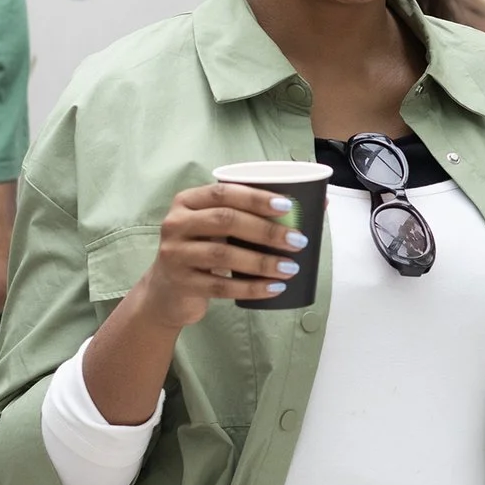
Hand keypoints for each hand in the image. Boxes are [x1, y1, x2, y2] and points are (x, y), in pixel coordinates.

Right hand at [121, 182, 305, 332]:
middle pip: (225, 220)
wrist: (166, 292)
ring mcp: (175, 254)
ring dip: (262, 261)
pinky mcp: (181, 284)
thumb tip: (318, 202)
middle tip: (298, 240)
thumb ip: (251, 214)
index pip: (224, 192)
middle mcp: (176, 223)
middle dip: (266, 230)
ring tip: (290, 267)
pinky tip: (274, 288)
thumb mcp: (216, 228)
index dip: (257, 198)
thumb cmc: (203, 251)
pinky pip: (221, 286)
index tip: (288, 207)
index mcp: (188, 201)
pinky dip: (252, 287)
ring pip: (224, 254)